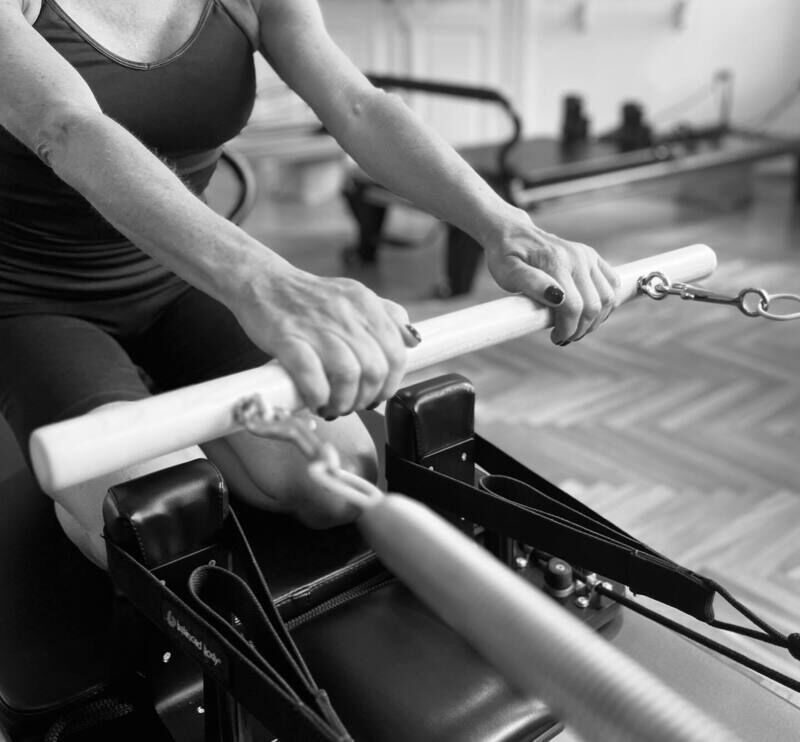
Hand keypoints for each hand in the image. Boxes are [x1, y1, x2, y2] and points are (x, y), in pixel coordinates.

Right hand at [231, 260, 418, 416]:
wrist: (263, 282)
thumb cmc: (309, 298)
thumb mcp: (354, 297)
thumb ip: (387, 316)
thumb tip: (412, 341)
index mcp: (366, 304)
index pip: (396, 353)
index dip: (390, 383)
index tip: (377, 395)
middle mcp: (346, 314)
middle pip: (375, 369)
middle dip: (366, 397)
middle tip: (352, 405)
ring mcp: (316, 326)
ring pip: (348, 375)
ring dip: (344, 401)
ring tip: (333, 406)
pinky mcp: (287, 338)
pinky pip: (312, 376)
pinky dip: (318, 396)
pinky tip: (315, 400)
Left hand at [484, 210, 620, 344]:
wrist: (512, 233)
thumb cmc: (506, 255)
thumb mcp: (507, 271)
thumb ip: (530, 283)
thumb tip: (557, 298)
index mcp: (556, 262)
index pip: (574, 306)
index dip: (567, 329)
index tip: (555, 338)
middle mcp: (577, 257)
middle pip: (594, 305)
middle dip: (581, 328)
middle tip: (563, 337)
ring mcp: (588, 256)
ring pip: (608, 297)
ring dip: (595, 320)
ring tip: (575, 327)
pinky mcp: (593, 257)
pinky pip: (612, 285)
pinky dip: (605, 305)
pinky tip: (588, 313)